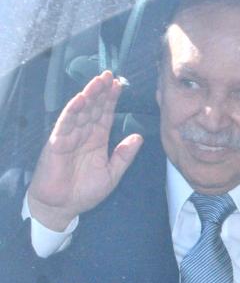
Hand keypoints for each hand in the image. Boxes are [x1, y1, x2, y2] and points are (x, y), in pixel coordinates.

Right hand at [26, 71, 142, 230]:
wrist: (63, 208)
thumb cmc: (84, 192)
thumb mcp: (112, 173)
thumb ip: (124, 155)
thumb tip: (139, 137)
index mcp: (97, 140)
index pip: (105, 114)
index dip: (111, 99)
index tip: (119, 84)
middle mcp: (83, 135)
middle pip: (93, 108)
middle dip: (101, 91)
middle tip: (109, 74)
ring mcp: (69, 138)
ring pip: (80, 112)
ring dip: (88, 95)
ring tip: (97, 81)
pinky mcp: (57, 144)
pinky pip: (65, 124)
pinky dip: (72, 111)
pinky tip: (80, 99)